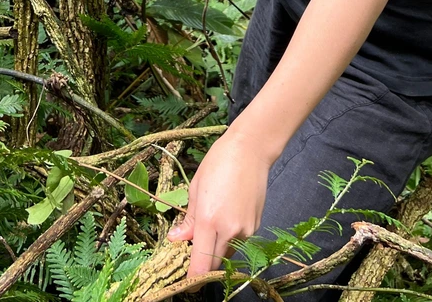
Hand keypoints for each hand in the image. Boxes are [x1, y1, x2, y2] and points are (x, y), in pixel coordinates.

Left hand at [167, 131, 271, 280]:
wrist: (251, 148)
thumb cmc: (218, 162)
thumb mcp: (196, 189)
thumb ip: (188, 220)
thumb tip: (176, 240)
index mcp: (209, 220)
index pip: (200, 266)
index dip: (192, 279)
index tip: (185, 282)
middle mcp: (229, 230)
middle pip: (214, 264)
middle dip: (202, 263)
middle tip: (192, 249)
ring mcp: (245, 229)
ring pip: (227, 253)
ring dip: (216, 248)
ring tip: (211, 223)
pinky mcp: (255, 225)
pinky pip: (238, 241)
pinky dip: (229, 237)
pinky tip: (226, 214)